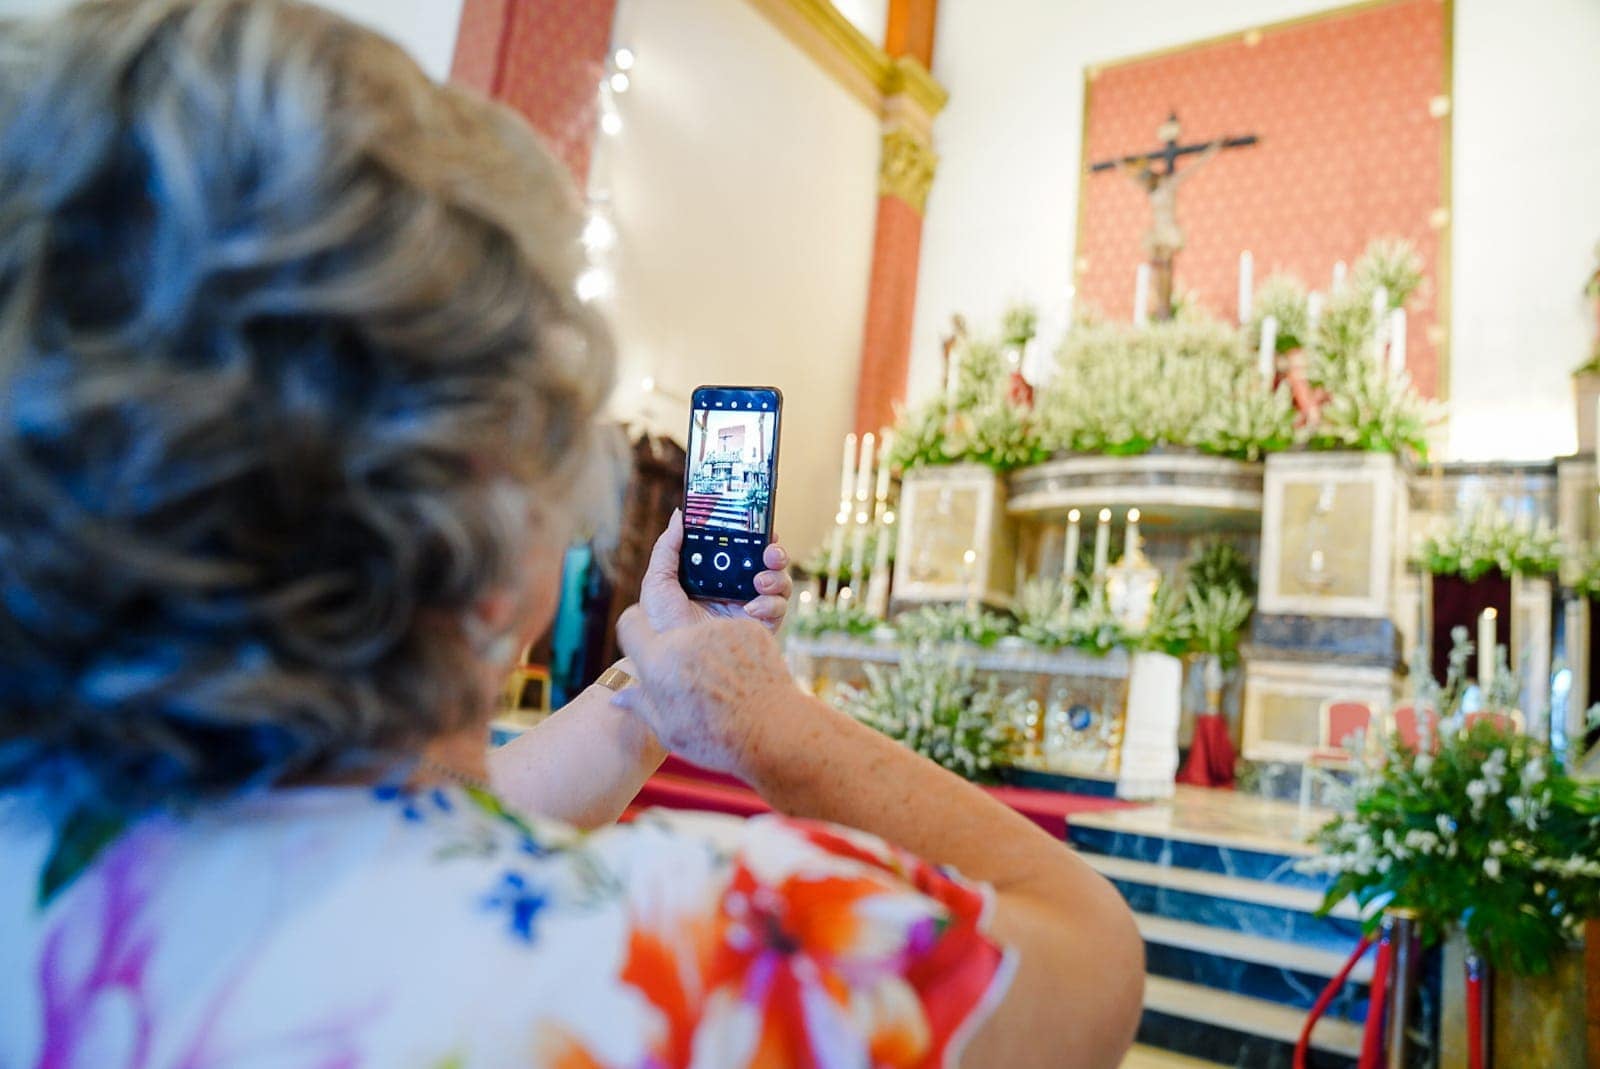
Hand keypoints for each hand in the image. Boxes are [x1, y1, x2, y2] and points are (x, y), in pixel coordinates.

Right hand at [610, 605, 802, 778]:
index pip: (631, 624)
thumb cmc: (719, 739)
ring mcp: (721, 629)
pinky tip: (745, 679)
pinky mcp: (750, 628)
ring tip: (726, 687)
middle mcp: (687, 637)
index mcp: (660, 662)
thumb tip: (617, 697)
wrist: (775, 732)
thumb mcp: (671, 731)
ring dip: (709, 653)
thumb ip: (642, 705)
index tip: (641, 644)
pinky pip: (734, 634)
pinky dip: (736, 651)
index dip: (634, 634)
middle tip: (696, 685)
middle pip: (672, 634)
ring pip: (705, 634)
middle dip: (678, 654)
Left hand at [637, 509, 790, 632]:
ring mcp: (750, 608)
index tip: (760, 525)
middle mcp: (736, 589)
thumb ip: (667, 548)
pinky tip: (752, 609)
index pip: (741, 549)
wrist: (672, 661)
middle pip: (767, 563)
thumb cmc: (659, 625)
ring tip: (760, 582)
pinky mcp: (760, 629)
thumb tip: (679, 516)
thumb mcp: (657, 581)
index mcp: (715, 575)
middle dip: (775, 553)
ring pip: (779, 584)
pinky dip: (770, 604)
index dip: (755, 535)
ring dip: (776, 577)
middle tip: (769, 551)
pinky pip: (778, 610)